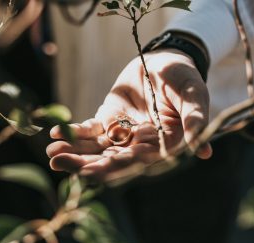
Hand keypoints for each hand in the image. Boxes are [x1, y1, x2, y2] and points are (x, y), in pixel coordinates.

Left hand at [47, 49, 211, 178]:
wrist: (164, 60)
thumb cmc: (183, 77)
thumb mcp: (194, 94)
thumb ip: (195, 118)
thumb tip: (202, 150)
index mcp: (160, 145)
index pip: (135, 162)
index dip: (112, 168)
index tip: (88, 172)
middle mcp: (139, 145)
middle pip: (109, 160)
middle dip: (83, 164)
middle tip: (56, 163)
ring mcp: (121, 133)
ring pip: (96, 148)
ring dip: (73, 151)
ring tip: (50, 153)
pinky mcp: (108, 119)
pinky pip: (89, 130)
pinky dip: (74, 132)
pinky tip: (54, 133)